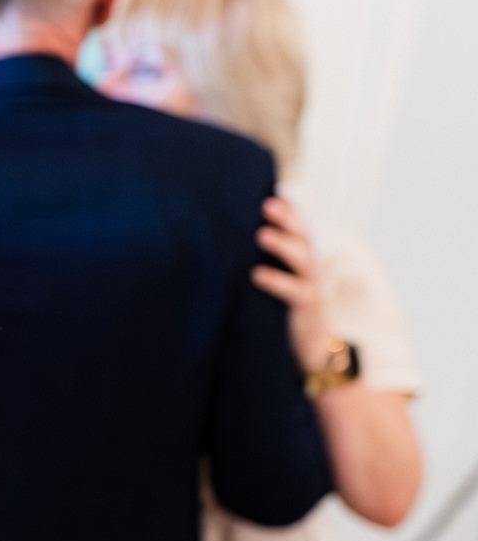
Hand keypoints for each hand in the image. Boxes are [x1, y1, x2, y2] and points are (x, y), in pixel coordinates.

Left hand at [253, 195, 335, 373]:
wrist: (311, 351)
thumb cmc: (285, 312)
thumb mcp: (275, 284)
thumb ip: (261, 263)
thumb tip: (228, 242)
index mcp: (302, 260)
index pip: (299, 228)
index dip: (290, 210)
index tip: (272, 189)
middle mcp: (310, 269)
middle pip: (304, 236)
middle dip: (288, 218)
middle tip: (267, 203)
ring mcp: (311, 288)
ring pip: (303, 260)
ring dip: (283, 245)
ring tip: (262, 233)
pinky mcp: (306, 309)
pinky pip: (294, 292)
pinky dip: (276, 281)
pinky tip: (256, 274)